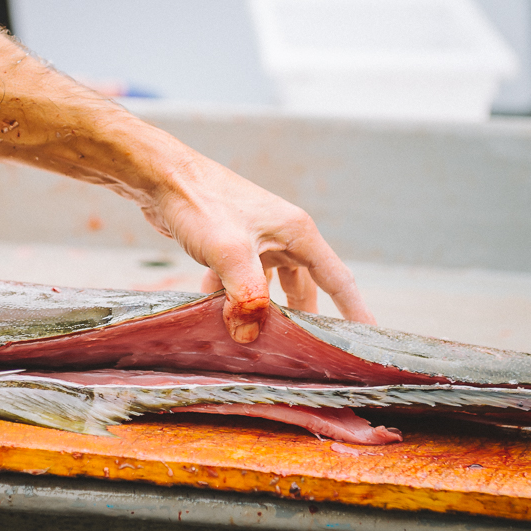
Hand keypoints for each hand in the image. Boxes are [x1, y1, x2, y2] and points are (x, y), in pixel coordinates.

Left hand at [140, 151, 375, 342]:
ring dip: (265, 310)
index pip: (337, 279)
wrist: (161, 177)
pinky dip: (233, 297)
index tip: (369, 338)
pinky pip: (242, 278)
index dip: (355, 310)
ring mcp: (256, 238)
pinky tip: (215, 314)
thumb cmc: (200, 203)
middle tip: (308, 354)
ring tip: (262, 341)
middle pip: (304, 286)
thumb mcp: (228, 252)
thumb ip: (246, 296)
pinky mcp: (232, 243)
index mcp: (297, 233)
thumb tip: (251, 336)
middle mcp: (282, 234)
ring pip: (270, 285)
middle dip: (303, 319)